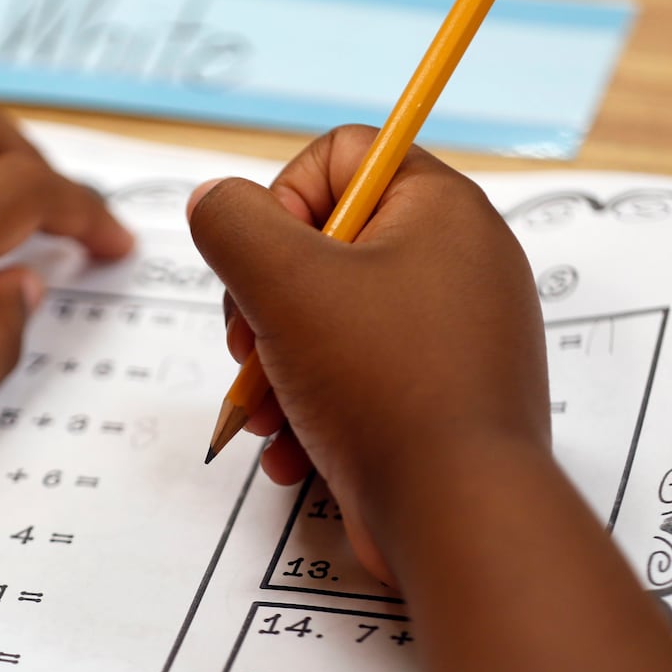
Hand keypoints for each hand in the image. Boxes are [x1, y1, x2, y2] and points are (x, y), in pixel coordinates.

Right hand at [188, 125, 548, 580]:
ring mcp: (453, 336)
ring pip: (331, 323)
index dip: (280, 201)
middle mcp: (456, 263)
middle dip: (264, 305)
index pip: (340, 156)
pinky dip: (313, 411)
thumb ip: (232, 224)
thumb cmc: (384, 387)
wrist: (458, 516)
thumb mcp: (284, 284)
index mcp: (439, 210)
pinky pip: (359, 380)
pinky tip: (293, 452)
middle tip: (248, 350)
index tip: (261, 266)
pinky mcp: (441, 397)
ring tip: (264, 415)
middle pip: (324, 248)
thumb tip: (213, 203)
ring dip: (276, 369)